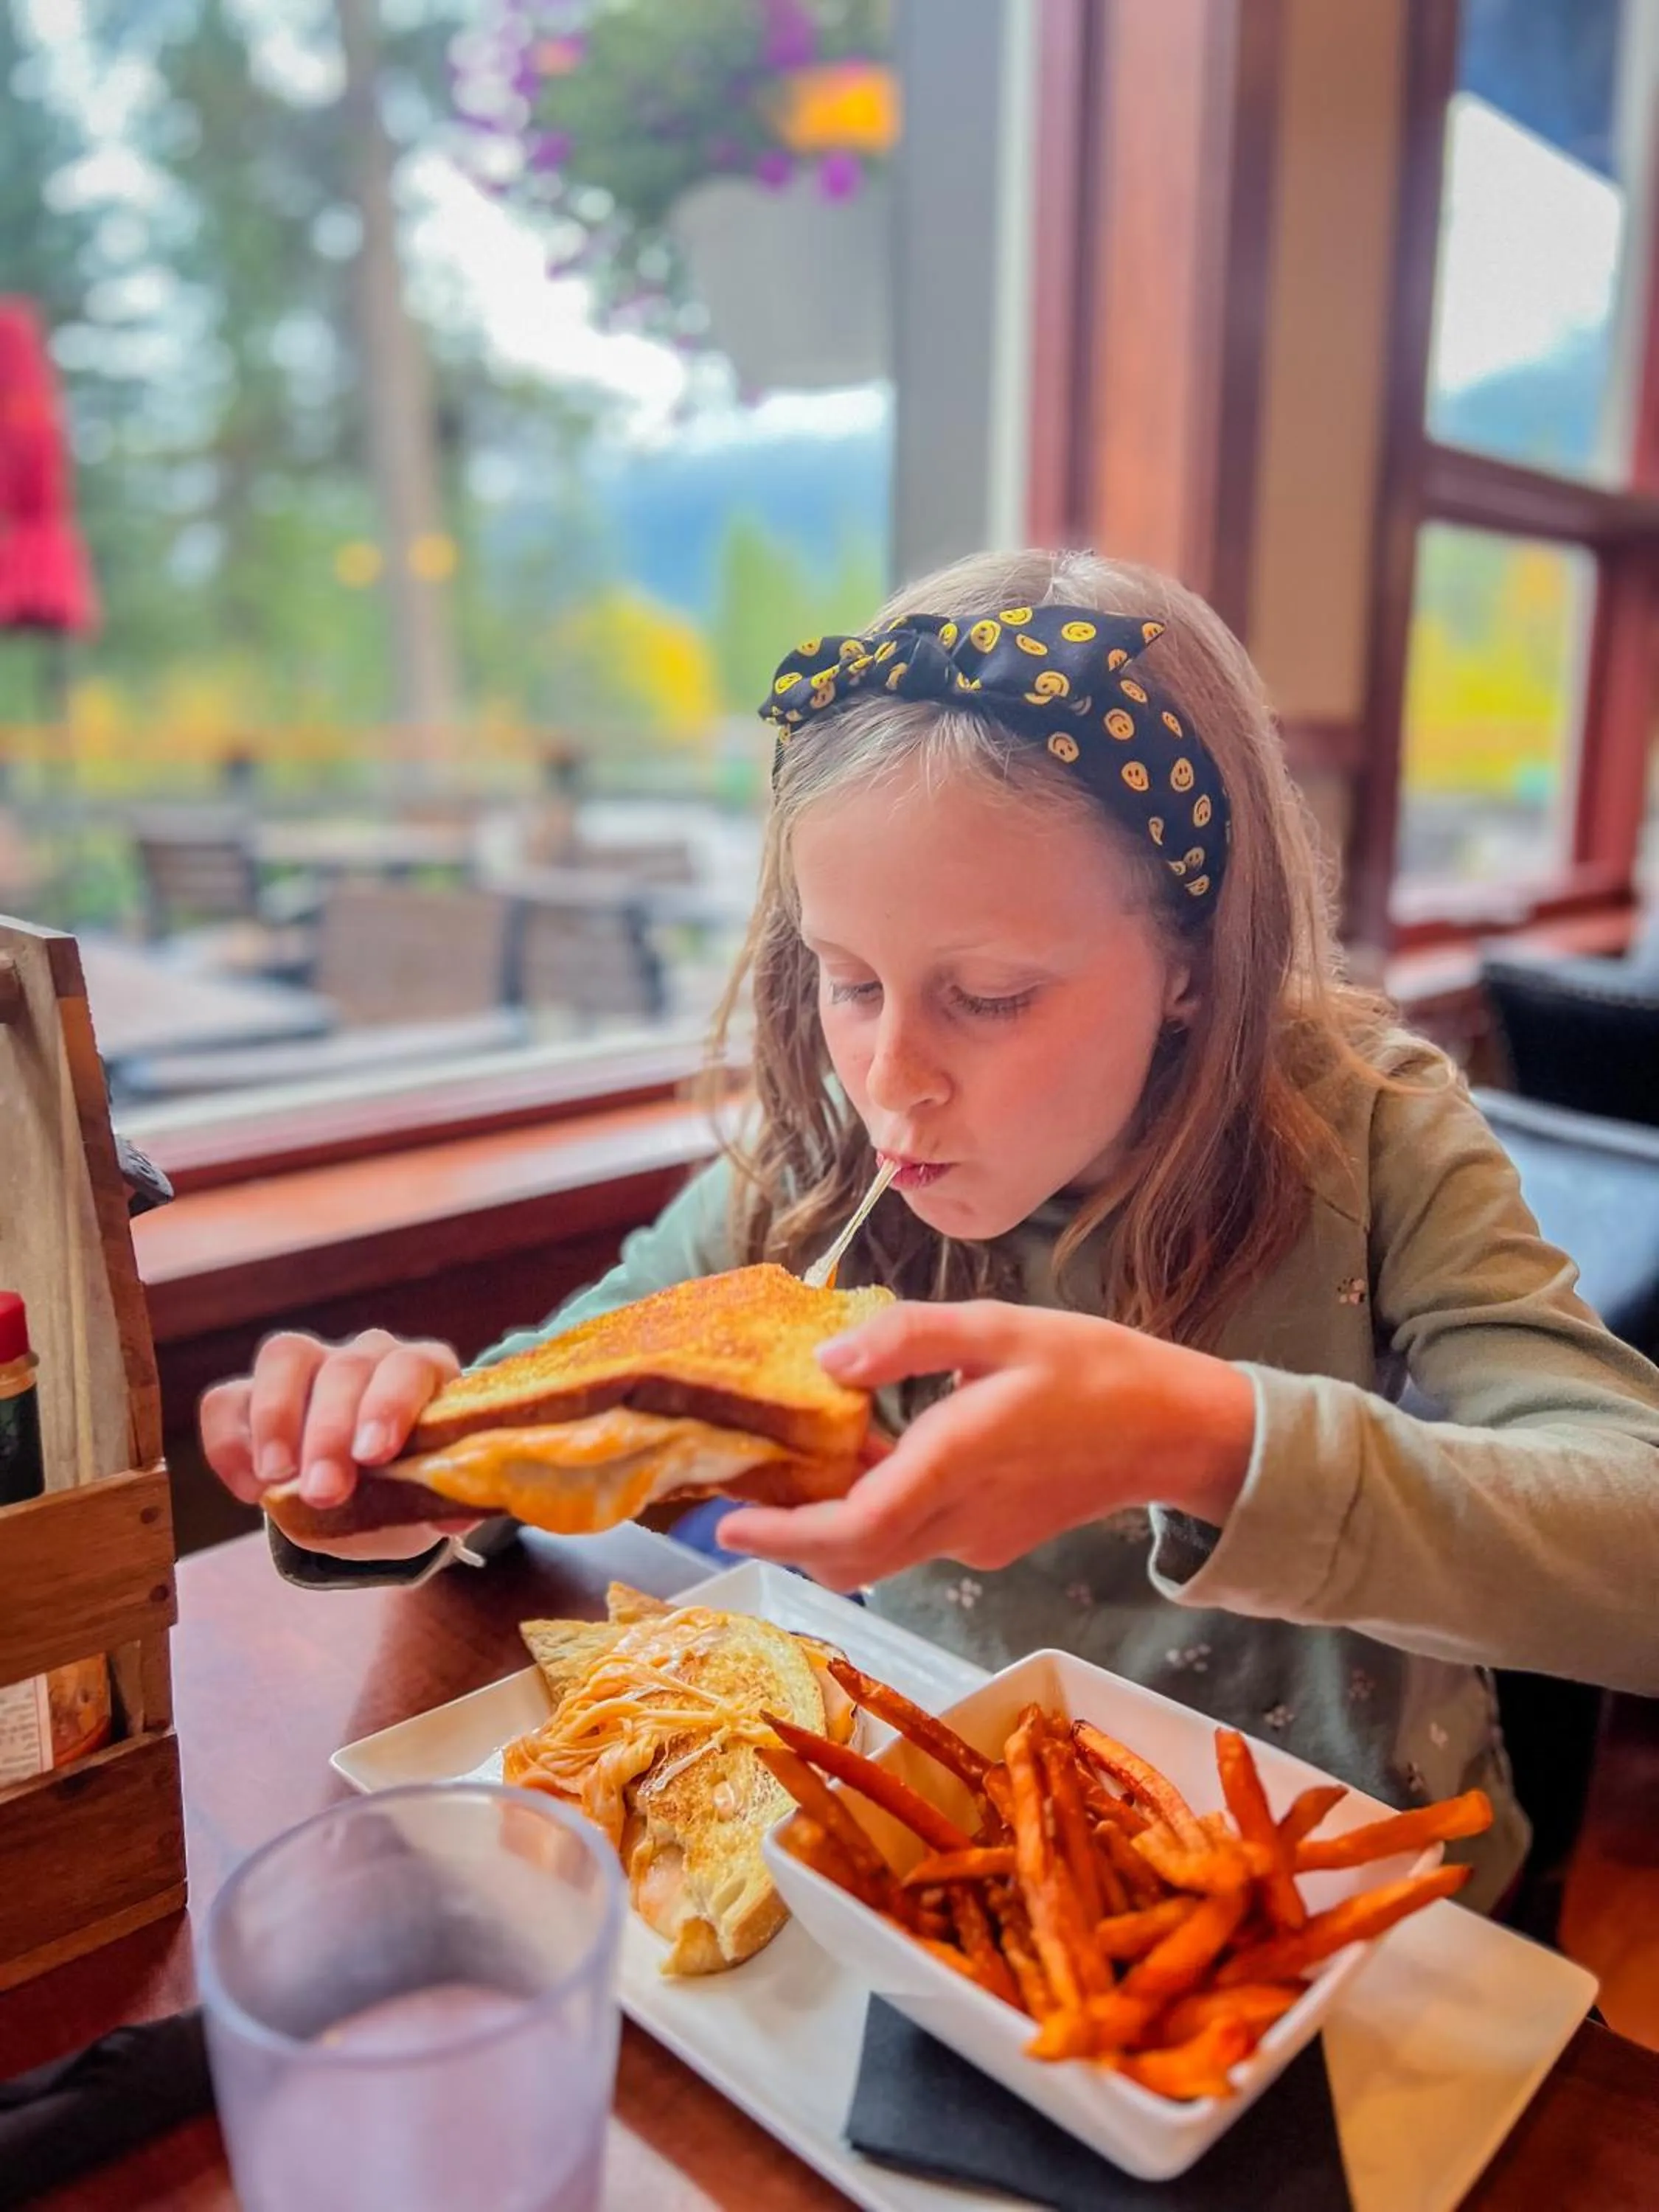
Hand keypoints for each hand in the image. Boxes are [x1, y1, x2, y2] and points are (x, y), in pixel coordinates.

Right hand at [198, 1328, 475, 1559]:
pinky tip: (248, 1490)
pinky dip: (230, 1442)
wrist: (368, 1503)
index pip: (410, 1366)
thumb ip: (443, 1502)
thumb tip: (454, 1519)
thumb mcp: (430, 1500)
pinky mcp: (253, 1393)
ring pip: (284, 1356)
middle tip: (324, 1492)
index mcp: (423, 1372)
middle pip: (346, 1368)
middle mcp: (368, 1356)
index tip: (373, 1455)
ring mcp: (310, 1366)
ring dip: (276, 1419)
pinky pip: (227, 1397)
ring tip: (276, 1478)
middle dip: (330, 1432)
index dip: (390, 1405)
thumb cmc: (408, 1489)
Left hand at [718, 1300, 1254, 1592]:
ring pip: (880, 1553)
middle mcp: (961, 1517)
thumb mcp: (999, 1327)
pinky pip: (914, 1538)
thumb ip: (908, 1340)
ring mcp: (978, 1538)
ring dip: (825, 1528)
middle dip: (786, 1539)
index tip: (728, 1525)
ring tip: (787, 1472)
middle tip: (735, 1500)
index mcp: (958, 1460)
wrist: (1176, 1431)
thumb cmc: (1094, 1368)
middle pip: (851, 1556)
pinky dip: (872, 1515)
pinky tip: (864, 1458)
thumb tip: (828, 1363)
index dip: (783, 1535)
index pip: (852, 1526)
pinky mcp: (992, 1540)